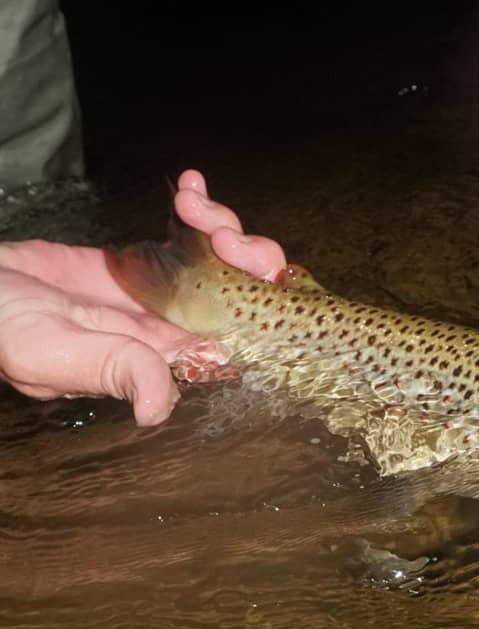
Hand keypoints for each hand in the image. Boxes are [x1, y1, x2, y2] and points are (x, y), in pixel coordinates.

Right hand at [0, 169, 285, 424]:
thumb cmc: (6, 330)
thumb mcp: (53, 356)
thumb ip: (113, 369)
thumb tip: (157, 408)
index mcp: (168, 359)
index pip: (241, 346)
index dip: (266, 316)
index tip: (259, 281)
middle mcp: (178, 326)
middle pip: (249, 296)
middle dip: (252, 260)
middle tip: (222, 236)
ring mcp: (166, 289)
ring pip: (226, 259)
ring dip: (222, 224)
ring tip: (191, 202)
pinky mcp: (146, 256)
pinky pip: (189, 232)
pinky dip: (198, 207)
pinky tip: (190, 184)